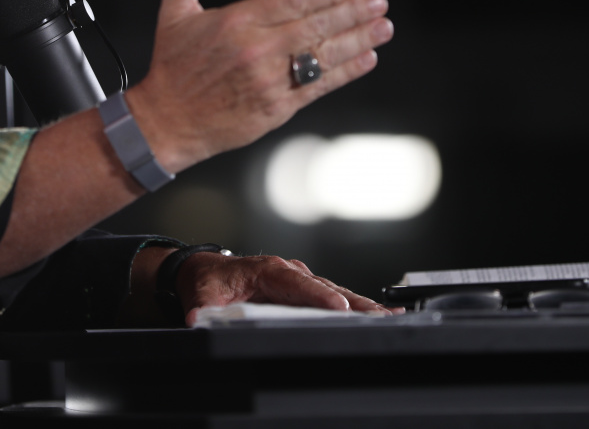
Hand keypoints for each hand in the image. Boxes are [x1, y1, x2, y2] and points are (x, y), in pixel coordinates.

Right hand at [125, 0, 392, 172]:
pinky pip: (318, 87)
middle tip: (379, 1)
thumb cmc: (172, 68)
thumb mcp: (174, 15)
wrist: (166, 124)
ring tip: (383, 27)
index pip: (291, 0)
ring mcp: (269, 81)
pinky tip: (367, 59)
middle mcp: (256, 50)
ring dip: (358, 40)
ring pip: (322, 56)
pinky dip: (345, 72)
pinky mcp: (276, 109)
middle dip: (352, 12)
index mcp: (236, 22)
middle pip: (315, 26)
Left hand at [176, 253, 400, 326]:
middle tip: (381, 317)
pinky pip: (333, 296)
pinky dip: (356, 306)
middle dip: (354, 303)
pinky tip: (377, 315)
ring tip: (389, 317)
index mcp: (268, 270)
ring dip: (362, 306)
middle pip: (326, 288)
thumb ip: (203, 308)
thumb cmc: (208, 280)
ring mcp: (299, 279)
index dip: (319, 297)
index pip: (298, 284)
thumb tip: (198, 318)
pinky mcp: (304, 288)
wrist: (205, 270)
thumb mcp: (202, 294)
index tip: (338, 309)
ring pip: (335, 292)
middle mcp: (289, 271)